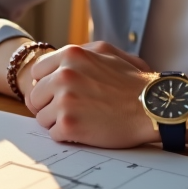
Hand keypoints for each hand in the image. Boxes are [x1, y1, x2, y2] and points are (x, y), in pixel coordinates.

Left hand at [25, 41, 158, 148]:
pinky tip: (87, 130)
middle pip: (35, 96)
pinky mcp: (69, 124)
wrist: (153, 108)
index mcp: (70, 55)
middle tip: (70, 111)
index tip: (57, 94)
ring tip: (82, 120)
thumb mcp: (106, 52)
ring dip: (58, 122)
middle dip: (48, 105)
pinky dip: (67, 136)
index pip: (37, 72)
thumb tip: (54, 65)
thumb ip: (78, 53)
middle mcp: (63, 75)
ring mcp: (65, 100)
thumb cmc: (133, 82)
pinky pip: (53, 134)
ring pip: (42, 118)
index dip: (46, 85)